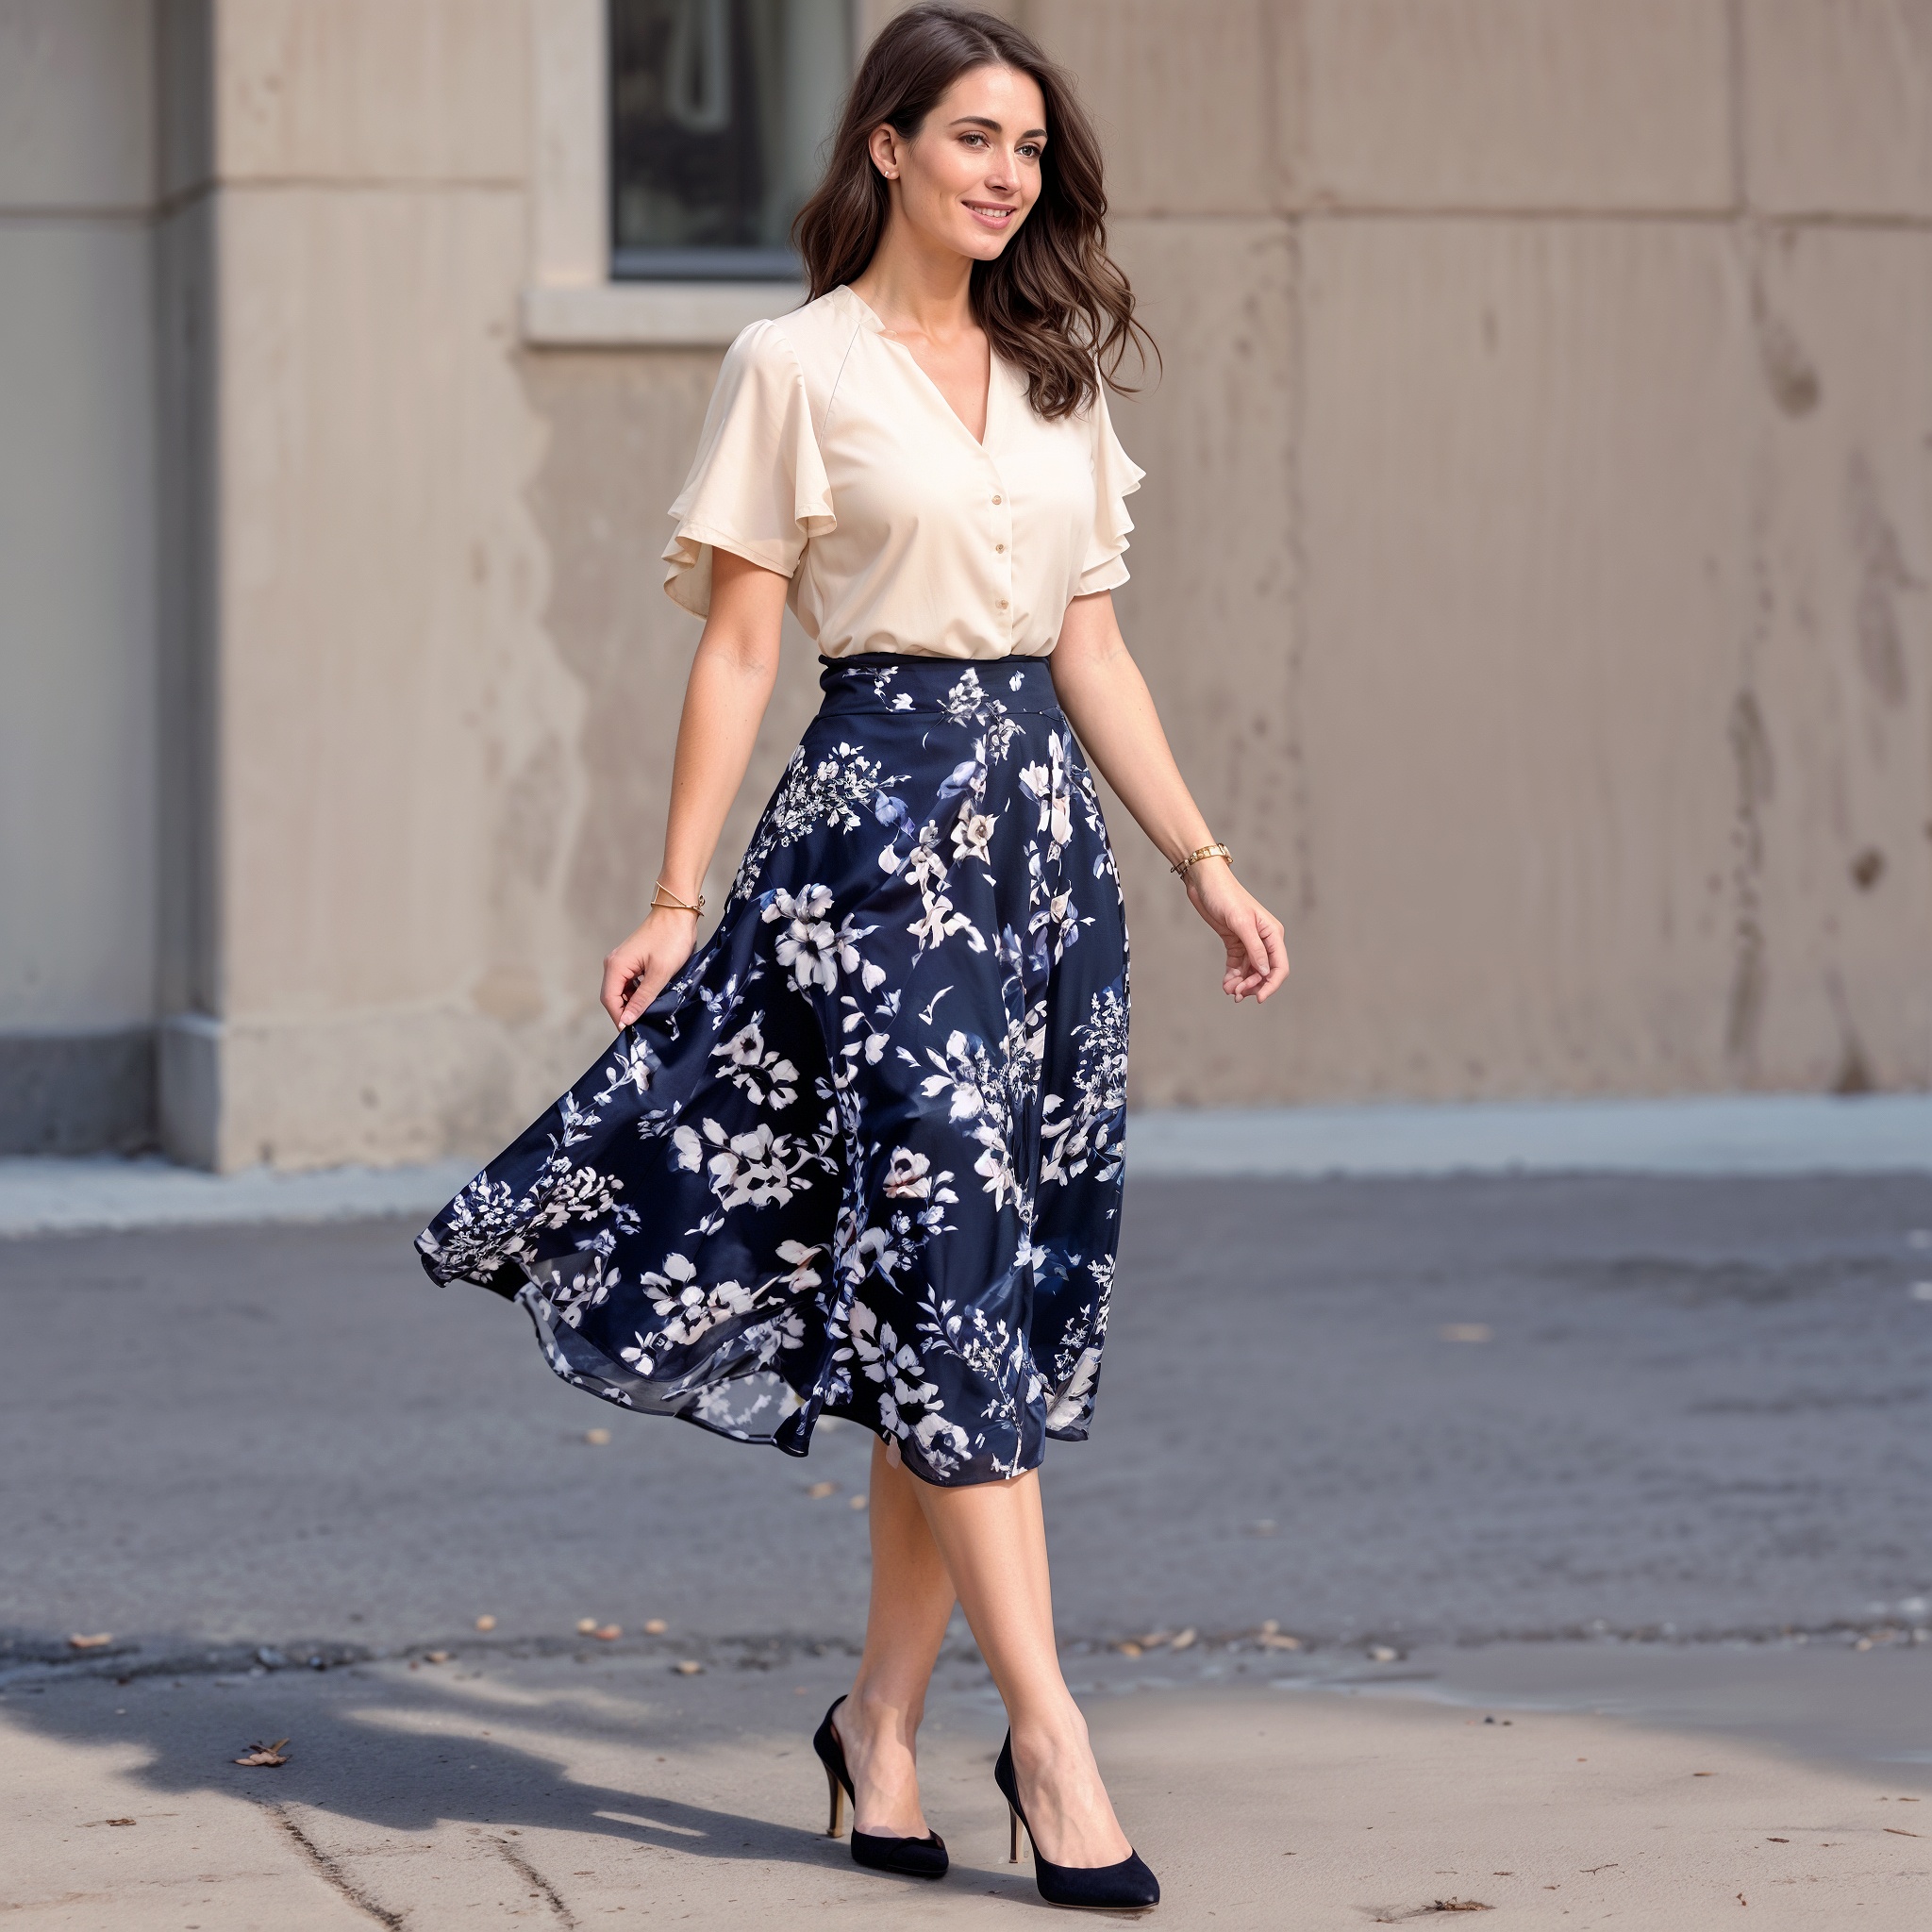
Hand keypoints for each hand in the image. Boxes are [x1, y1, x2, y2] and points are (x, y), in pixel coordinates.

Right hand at [601, 907, 699, 1028]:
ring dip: (632, 1004)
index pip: (610, 1000)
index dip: (620, 1018)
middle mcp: (614, 964)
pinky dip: (637, 994)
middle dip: (626, 1012)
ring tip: (649, 1014)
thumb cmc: (671, 939)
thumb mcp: (660, 974)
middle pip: (613, 997)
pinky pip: (629, 984)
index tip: (634, 1032)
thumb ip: (643, 999)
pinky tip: (651, 999)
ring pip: (621, 991)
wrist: (678, 914)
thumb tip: (627, 1020)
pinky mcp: (632, 961)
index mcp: (616, 966)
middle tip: (644, 1025)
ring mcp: (622, 962)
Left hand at [1184, 859, 1288, 1002]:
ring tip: (1229, 991)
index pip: (1279, 967)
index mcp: (1272, 933)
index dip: (1271, 985)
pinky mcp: (1234, 942)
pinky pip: (1237, 965)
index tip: (1258, 998)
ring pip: (1250, 971)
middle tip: (1235, 994)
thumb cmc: (1225, 896)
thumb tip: (1265, 972)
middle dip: (1252, 985)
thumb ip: (1255, 948)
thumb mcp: (1241, 922)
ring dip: (1242, 984)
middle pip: (1264, 972)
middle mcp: (1264, 940)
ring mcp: (1249, 942)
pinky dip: (1233, 976)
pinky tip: (1226, 984)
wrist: (1205, 883)